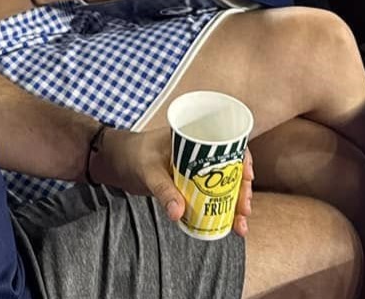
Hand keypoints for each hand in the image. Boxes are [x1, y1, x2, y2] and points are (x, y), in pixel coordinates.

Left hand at [91, 127, 252, 238]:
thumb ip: (163, 191)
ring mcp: (197, 170)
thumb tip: (179, 214)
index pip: (228, 143)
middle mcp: (200, 152)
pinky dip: (221, 210)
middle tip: (245, 210)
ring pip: (225, 186)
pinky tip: (229, 226)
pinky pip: (212, 196)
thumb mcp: (148, 172)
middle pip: (232, 169)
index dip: (243, 159)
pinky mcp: (190, 184)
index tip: (248, 176)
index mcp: (194, 137)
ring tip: (240, 225)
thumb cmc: (133, 156)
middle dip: (243, 191)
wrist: (116, 162)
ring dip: (235, 204)